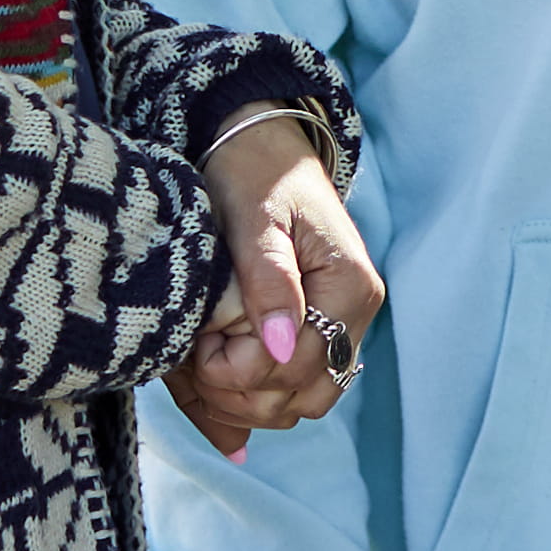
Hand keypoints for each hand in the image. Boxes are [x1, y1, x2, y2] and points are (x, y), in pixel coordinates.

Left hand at [161, 115, 381, 456]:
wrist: (261, 147)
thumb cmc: (255, 174)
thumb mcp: (255, 220)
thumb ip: (269, 282)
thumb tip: (281, 346)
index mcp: (349, 285)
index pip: (298, 366)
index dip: (239, 372)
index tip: (198, 343)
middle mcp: (356, 314)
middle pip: (304, 396)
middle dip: (241, 395)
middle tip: (195, 357)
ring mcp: (341, 326)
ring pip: (300, 403)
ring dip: (246, 402)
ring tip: (202, 367)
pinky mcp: (320, 331)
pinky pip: (293, 387)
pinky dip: (252, 395)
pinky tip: (214, 386)